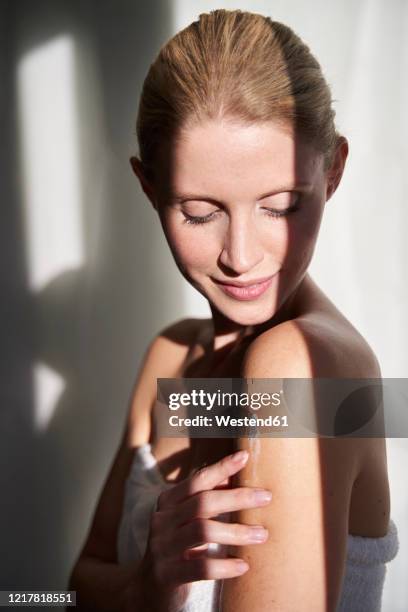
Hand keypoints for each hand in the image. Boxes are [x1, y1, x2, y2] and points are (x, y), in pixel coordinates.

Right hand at [137, 449, 271, 610]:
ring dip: (237, 531)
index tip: (245, 457)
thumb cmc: (176, 548)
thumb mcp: (185, 521)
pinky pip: (200, 567)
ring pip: (203, 531)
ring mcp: (162, 548)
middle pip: (203, 502)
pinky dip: (224, 565)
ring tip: (262, 534)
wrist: (147, 590)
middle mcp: (162, 521)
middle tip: (266, 497)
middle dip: (237, 497)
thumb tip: (232, 477)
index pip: (197, 481)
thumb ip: (204, 500)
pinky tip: (243, 566)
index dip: (221, 468)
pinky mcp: (167, 575)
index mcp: (167, 503)